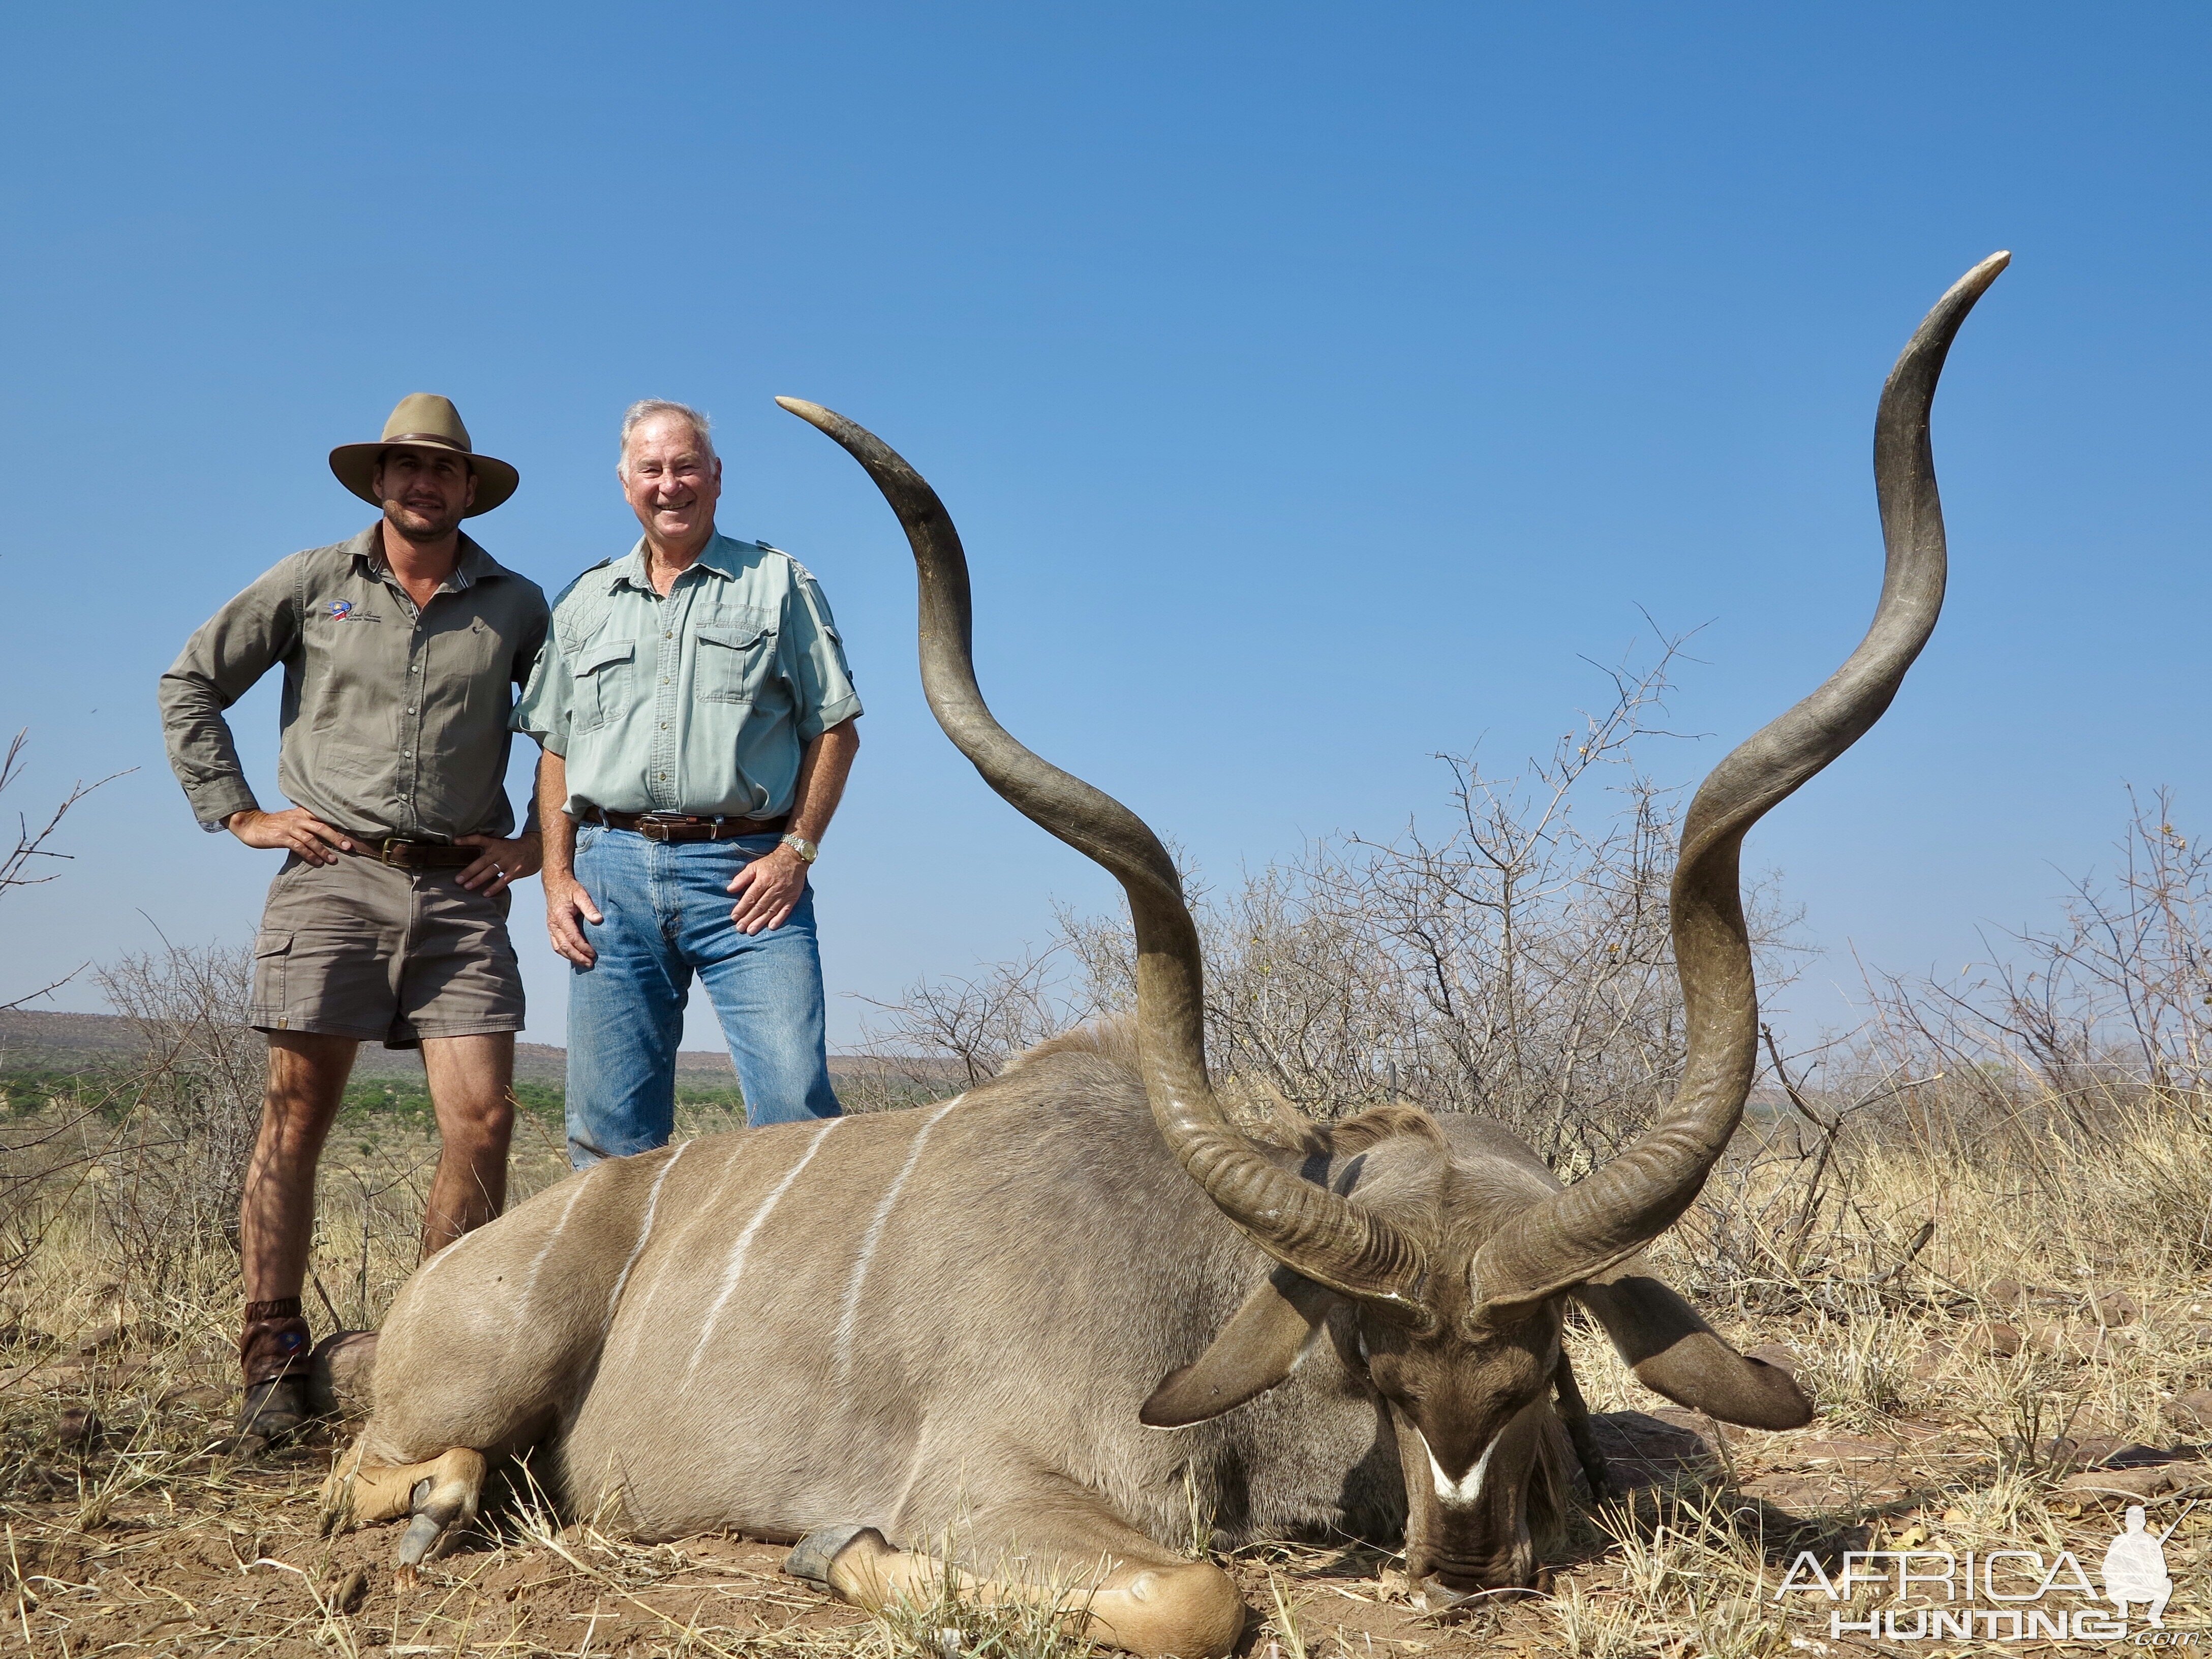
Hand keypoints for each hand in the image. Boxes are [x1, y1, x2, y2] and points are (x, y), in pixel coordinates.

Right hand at [227, 807, 352, 864]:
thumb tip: (326, 831)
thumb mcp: (292, 819)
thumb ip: (307, 823)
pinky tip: (317, 862)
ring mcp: (290, 828)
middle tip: (349, 847)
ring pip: (311, 839)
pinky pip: (299, 847)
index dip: (338, 824)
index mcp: (302, 813)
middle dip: (336, 838)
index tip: (352, 832)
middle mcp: (298, 819)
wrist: (251, 824)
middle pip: (322, 827)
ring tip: (333, 860)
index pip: (323, 817)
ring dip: (324, 850)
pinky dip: (309, 855)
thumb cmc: (275, 824)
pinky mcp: (282, 837)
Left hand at [454, 831, 541, 894]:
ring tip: (467, 887)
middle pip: (482, 861)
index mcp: (495, 844)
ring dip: (478, 880)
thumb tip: (469, 857)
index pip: (479, 839)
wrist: (536, 849)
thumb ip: (488, 850)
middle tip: (457, 879)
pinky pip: (503, 880)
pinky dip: (494, 888)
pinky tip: (486, 894)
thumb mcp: (501, 844)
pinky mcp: (516, 870)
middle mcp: (500, 852)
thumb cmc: (514, 849)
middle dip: (469, 871)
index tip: (454, 841)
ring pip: (490, 871)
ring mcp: (508, 862)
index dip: (467, 840)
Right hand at [545, 870, 603, 966]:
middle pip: (565, 946)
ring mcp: (551, 927)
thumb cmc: (569, 888)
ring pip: (559, 948)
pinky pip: (556, 945)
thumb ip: (589, 907)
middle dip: (578, 957)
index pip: (572, 937)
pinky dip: (565, 953)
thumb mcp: (581, 894)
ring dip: (571, 957)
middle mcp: (553, 924)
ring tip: (584, 963)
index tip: (594, 954)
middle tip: (591, 964)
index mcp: (561, 917)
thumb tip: (598, 920)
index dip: (583, 947)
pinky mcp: (551, 929)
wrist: (555, 883)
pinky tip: (574, 957)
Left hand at [726, 844, 806, 934]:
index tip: (734, 917)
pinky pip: (785, 911)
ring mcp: (784, 894)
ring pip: (771, 910)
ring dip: (760, 922)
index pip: (751, 897)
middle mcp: (774, 888)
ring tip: (751, 930)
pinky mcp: (792, 898)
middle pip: (759, 906)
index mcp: (764, 880)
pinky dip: (779, 919)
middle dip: (748, 918)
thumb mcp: (754, 866)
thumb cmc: (772, 863)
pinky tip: (771, 927)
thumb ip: (742, 878)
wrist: (794, 858)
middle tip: (740, 928)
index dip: (742, 908)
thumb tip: (730, 889)